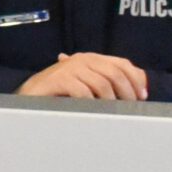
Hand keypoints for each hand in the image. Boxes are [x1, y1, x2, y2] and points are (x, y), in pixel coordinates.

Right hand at [19, 52, 148, 100]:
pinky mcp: (59, 79)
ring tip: (111, 113)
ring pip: (102, 84)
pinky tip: (92, 112)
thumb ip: (108, 82)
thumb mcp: (88, 84)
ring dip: (110, 101)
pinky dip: (91, 104)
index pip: (123, 64)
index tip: (142, 97)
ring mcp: (70, 68)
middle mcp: (83, 59)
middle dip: (127, 93)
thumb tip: (139, 90)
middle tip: (129, 109)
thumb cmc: (61, 92)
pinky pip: (83, 92)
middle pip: (115, 73)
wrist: (29, 95)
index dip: (136, 80)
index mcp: (92, 58)